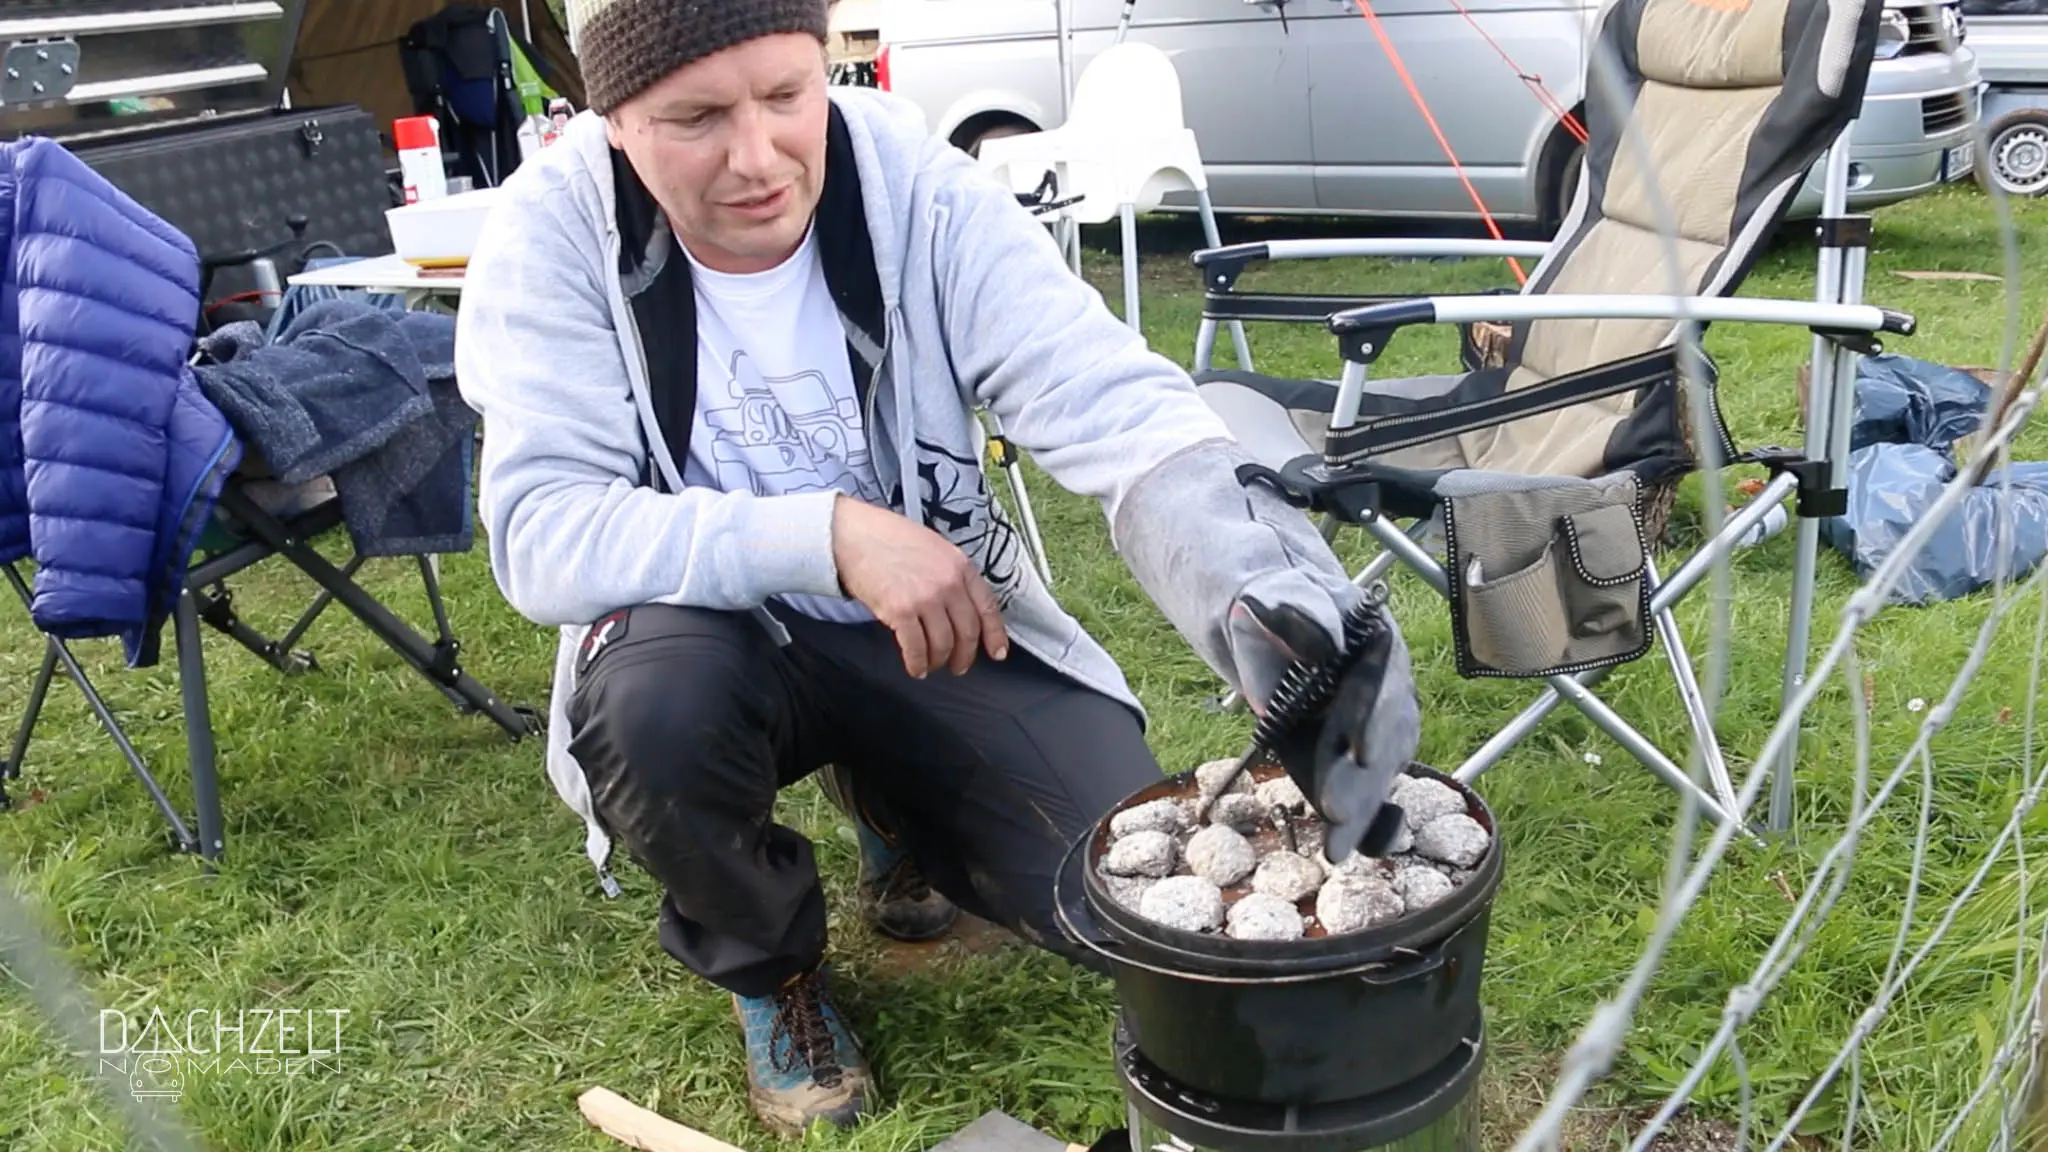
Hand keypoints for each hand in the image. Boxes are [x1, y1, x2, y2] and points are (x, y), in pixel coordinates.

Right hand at [831, 495, 1009, 678]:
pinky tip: (915, 668)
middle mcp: (948, 583)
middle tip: (959, 667)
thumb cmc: (890, 539)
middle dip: (964, 656)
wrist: (854, 535)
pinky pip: (916, 649)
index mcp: (960, 566)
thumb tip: (962, 608)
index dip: (995, 635)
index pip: (988, 607)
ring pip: (943, 644)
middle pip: (967, 632)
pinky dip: (917, 664)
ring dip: (938, 661)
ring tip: (931, 665)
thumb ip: (952, 575)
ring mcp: (925, 598)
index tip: (997, 653)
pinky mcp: (900, 612)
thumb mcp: (935, 548)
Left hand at [1232, 588, 1421, 860]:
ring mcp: (1386, 725)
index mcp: (1377, 645)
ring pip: (1382, 771)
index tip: (1358, 750)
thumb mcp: (1286, 598)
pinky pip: (1373, 789)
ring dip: (1362, 811)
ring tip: (1336, 848)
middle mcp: (1392, 688)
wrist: (1282, 628)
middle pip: (1385, 737)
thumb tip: (1321, 641)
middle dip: (1362, 779)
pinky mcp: (1372, 756)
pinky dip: (1365, 822)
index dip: (1371, 719)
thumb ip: (1302, 614)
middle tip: (1337, 811)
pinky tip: (1347, 849)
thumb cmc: (1285, 610)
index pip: (1379, 685)